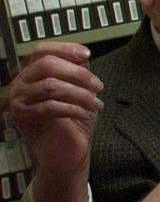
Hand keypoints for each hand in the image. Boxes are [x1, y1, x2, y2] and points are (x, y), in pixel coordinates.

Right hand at [8, 42, 102, 170]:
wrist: (65, 152)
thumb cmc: (72, 122)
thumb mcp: (78, 91)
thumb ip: (77, 71)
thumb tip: (82, 53)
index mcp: (33, 73)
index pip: (42, 50)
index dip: (64, 49)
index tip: (86, 54)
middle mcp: (21, 83)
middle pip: (47, 64)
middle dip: (78, 74)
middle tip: (97, 86)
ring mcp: (19, 100)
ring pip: (51, 85)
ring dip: (80, 94)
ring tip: (96, 104)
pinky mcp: (23, 117)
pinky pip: (51, 106)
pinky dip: (74, 109)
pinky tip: (87, 114)